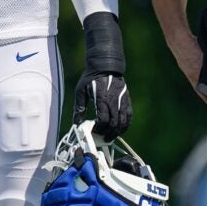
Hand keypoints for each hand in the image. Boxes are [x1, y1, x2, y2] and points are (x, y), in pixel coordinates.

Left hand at [72, 12, 130, 139]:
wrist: (105, 66)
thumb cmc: (90, 78)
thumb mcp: (80, 91)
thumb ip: (79, 107)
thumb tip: (77, 122)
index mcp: (102, 98)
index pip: (104, 119)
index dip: (99, 128)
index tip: (94, 131)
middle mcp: (114, 100)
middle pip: (115, 123)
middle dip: (108, 133)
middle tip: (103, 138)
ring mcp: (122, 100)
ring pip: (124, 122)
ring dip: (118, 132)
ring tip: (111, 136)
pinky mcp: (127, 100)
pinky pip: (129, 116)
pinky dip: (125, 125)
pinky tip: (119, 129)